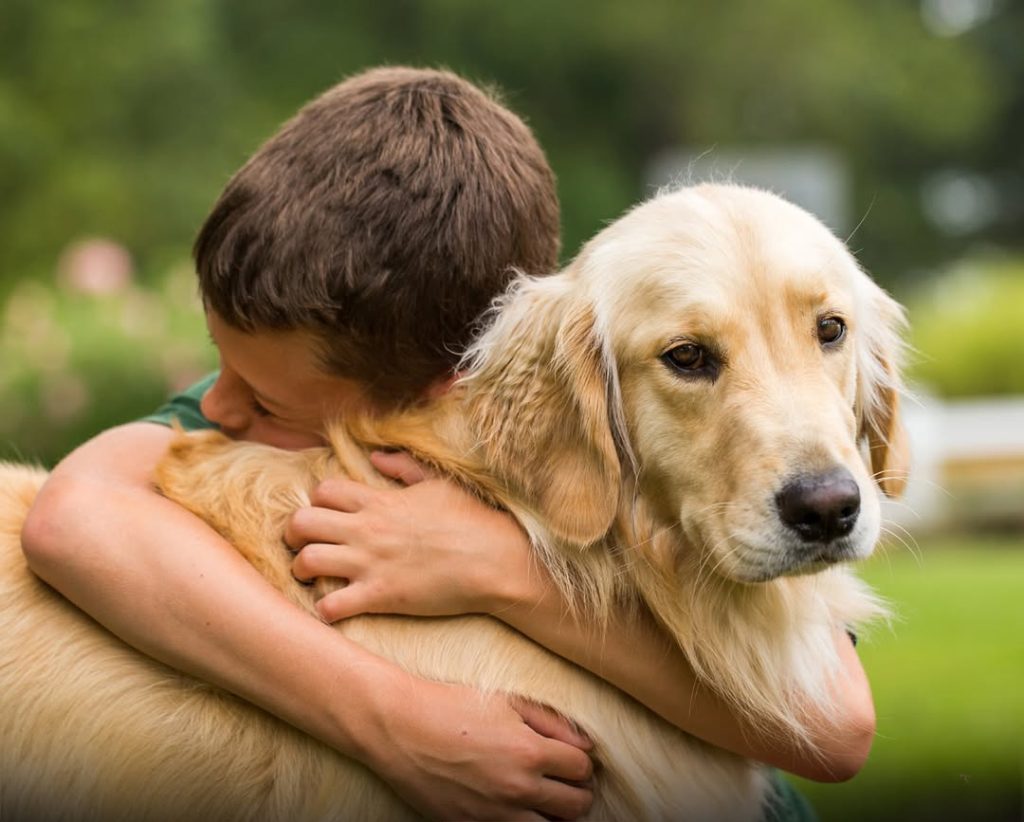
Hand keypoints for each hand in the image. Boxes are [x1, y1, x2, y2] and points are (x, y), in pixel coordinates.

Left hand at [285, 452, 541, 621]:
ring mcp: (371, 563)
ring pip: (306, 562)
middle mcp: (367, 529)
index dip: (316, 502)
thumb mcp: (439, 483)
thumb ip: (404, 467)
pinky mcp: (380, 596)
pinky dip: (325, 609)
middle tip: (302, 545)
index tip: (326, 516)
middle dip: (293, 534)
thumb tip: (377, 456)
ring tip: (311, 578)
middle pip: (301, 522)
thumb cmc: (473, 520)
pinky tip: (335, 608)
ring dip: (301, 571)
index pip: (323, 491)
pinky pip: (331, 605)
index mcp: (380, 501)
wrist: (496, 560)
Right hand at [364, 677, 593, 820]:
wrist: (399, 727)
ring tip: (544, 798)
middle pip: (576, 806)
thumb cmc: (451, 706)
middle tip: (565, 780)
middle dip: (577, 791)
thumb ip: (552, 722)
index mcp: (530, 752)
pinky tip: (516, 808)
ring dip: (554, 814)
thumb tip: (585, 745)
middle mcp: (517, 788)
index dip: (581, 762)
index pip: (582, 769)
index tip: (570, 758)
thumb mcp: (506, 701)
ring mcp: (494, 814)